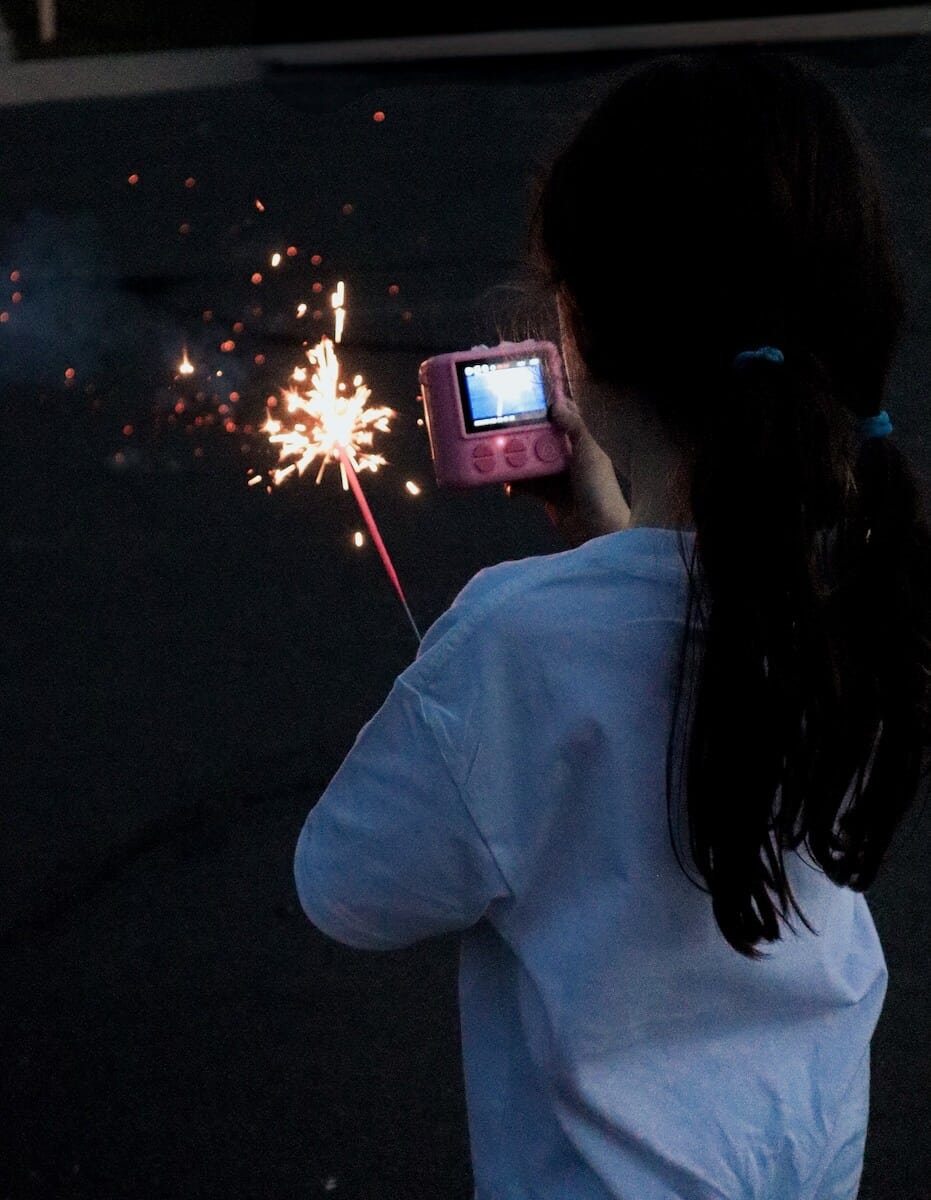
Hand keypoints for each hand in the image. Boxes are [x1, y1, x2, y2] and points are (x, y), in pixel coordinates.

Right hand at [509, 394, 630, 546]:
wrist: (597, 531)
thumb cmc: (599, 490)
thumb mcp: (588, 452)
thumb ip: (574, 427)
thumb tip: (557, 404)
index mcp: (581, 441)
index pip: (564, 417)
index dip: (548, 406)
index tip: (526, 397)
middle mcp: (568, 455)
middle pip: (540, 437)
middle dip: (523, 434)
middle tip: (504, 431)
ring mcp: (556, 475)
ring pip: (530, 460)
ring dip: (515, 459)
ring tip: (500, 457)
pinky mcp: (546, 494)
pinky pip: (526, 483)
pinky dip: (516, 483)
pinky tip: (509, 485)